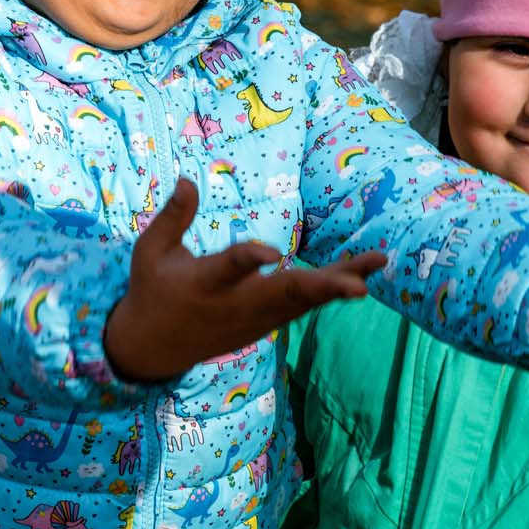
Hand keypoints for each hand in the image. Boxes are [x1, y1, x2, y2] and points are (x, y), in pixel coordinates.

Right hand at [103, 179, 388, 382]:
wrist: (154, 349)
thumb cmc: (152, 290)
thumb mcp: (150, 252)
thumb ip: (174, 217)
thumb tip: (190, 179)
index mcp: (205, 284)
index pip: (229, 270)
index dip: (249, 260)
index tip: (271, 253)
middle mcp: (237, 304)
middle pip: (284, 296)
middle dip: (322, 290)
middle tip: (358, 287)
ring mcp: (256, 319)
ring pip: (303, 301)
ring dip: (341, 283)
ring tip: (378, 261)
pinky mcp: (267, 324)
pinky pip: (304, 305)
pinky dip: (333, 289)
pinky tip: (364, 271)